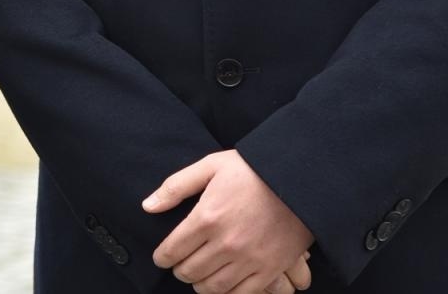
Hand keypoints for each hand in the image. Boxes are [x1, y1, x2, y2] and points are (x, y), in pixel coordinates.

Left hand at [145, 150, 312, 292]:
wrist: (299, 179)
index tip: (161, 257)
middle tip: (179, 265)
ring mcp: (249, 259)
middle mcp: (225, 243)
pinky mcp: (270, 269)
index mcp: (207, 217)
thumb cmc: (252, 169)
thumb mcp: (210, 166)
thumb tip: (147, 206)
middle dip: (179, 270)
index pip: (172, 250)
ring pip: (212, 287)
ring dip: (199, 285)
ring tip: (198, 278)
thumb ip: (176, 187)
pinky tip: (222, 285)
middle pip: (189, 271)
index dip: (162, 257)